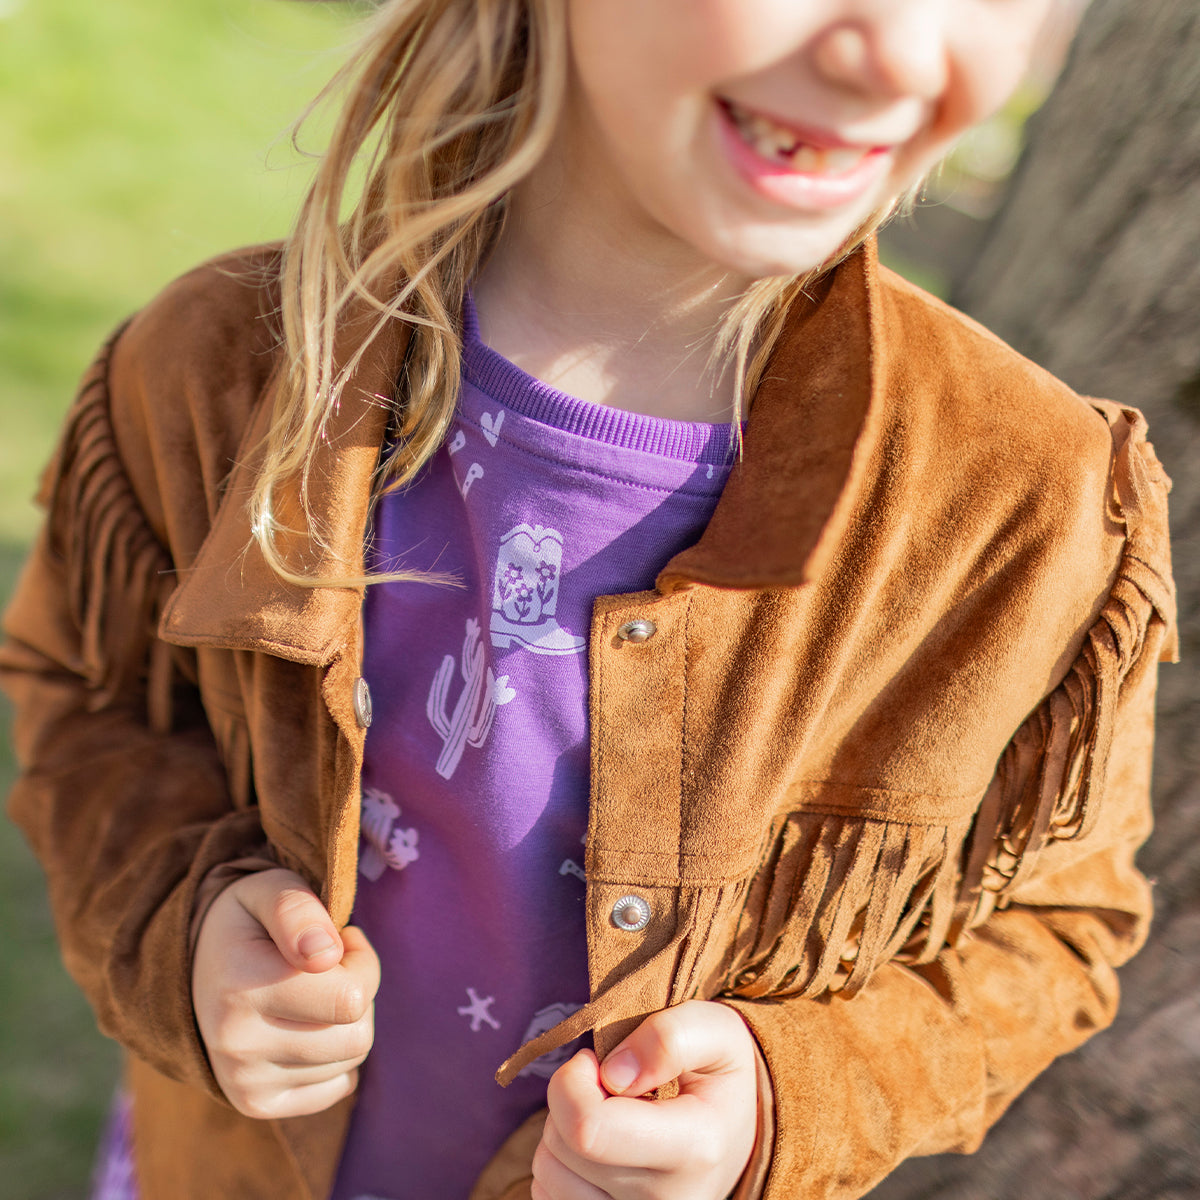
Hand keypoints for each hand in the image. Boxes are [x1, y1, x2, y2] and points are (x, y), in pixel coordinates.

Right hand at [192, 867, 379, 1118]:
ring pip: (350, 1061)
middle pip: (356, 1036)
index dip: (361, 963)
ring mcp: (243, 1082)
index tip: (340, 941)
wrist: (200, 965)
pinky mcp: (254, 1104)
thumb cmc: (251, 922)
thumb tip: (325, 954)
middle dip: (358, 994)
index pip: (349, 997)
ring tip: (315, 993)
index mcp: (241, 988)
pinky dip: (335, 1059)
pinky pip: (336, 1089)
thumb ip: (298, 910)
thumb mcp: (271, 890)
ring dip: (347, 1023)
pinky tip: (308, 1028)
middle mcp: (236, 1044)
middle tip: (330, 968)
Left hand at [533, 1000, 758, 1199]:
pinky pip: (548, 1194)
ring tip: (606, 1115)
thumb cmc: (719, 1074)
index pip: (590, 1128)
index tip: (595, 1062)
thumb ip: (669, 1038)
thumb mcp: (716, 1031)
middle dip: (569, 1097)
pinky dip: (561, 1163)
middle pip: (564, 1145)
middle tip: (605, 1082)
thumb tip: (612, 1074)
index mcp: (695, 1147)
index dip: (573, 1082)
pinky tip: (597, 1147)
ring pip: (548, 1172)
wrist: (737, 1135)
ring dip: (562, 1130)